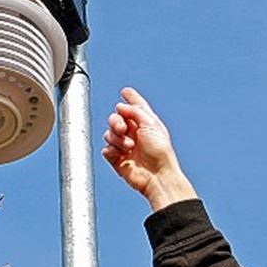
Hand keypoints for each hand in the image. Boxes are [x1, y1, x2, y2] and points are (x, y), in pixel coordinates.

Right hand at [102, 87, 196, 211]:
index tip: (125, 91)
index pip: (136, 107)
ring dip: (116, 139)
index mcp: (145, 123)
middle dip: (115, 121)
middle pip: (115, 119)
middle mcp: (135, 133)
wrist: (157, 175)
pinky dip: (111, 150)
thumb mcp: (151, 124)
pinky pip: (106, 150)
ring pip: (109, 134)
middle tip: (122, 129)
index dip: (130, 98)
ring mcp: (125, 147)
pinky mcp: (118, 159)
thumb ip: (134, 111)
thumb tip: (120, 106)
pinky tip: (120, 154)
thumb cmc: (160, 151)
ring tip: (128, 147)